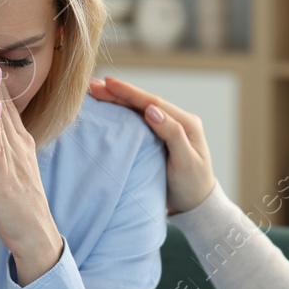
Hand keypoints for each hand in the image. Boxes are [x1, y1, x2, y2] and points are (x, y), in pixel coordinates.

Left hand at [0, 70, 61, 285]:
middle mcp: (19, 147)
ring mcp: (15, 160)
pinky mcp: (8, 177)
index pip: (4, 107)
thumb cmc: (18, 204)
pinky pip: (0, 148)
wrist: (34, 234)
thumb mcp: (8, 169)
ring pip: (3, 121)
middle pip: (5, 107)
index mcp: (17, 145)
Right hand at [88, 75, 216, 213]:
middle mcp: (176, 121)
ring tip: (95, 91)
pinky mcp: (157, 138)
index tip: (108, 83)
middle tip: (93, 85)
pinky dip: (122, 113)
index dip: (130, 92)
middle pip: (144, 103)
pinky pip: (137, 121)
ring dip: (117, 100)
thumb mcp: (186, 161)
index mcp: (186, 122)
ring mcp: (166, 129)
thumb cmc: (192, 185)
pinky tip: (108, 109)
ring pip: (138, 110)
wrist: (195, 205)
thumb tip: (151, 109)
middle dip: (118, 93)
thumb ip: (172, 134)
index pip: (153, 102)